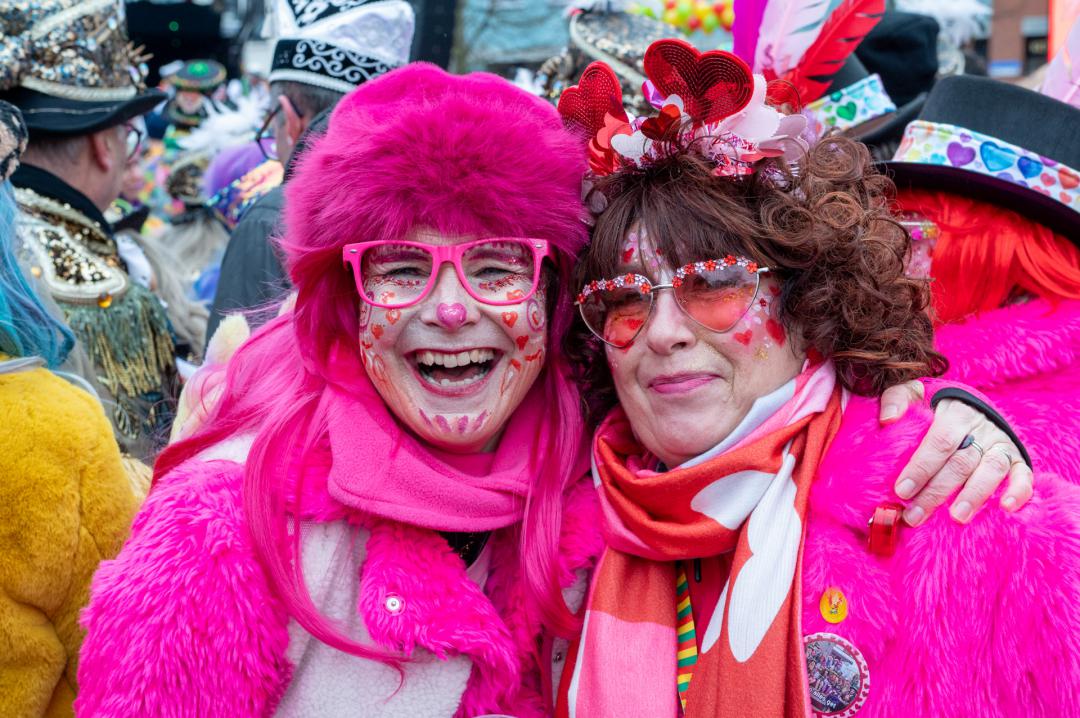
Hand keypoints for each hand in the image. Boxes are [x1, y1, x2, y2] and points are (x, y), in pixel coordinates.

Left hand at [879, 381, 1033, 525]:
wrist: (973, 404)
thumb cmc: (935, 405)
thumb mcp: (916, 393)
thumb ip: (897, 398)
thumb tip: (887, 419)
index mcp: (955, 414)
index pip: (939, 442)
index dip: (921, 467)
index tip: (901, 490)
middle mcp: (981, 429)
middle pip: (960, 462)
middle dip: (937, 491)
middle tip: (915, 514)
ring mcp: (1001, 444)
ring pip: (991, 470)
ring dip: (974, 495)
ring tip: (957, 517)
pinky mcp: (1017, 458)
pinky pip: (1023, 475)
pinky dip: (1018, 491)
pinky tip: (1005, 508)